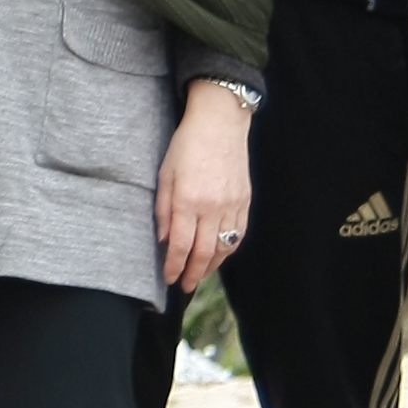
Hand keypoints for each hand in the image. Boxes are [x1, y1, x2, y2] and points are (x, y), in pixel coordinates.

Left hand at [155, 80, 254, 288]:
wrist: (220, 122)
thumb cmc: (187, 144)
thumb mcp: (165, 173)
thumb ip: (163, 208)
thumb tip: (162, 239)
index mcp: (188, 200)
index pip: (180, 245)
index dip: (174, 266)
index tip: (169, 278)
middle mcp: (211, 207)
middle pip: (203, 253)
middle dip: (193, 273)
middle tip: (184, 285)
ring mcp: (232, 205)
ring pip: (224, 248)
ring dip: (211, 266)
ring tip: (199, 275)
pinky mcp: (245, 200)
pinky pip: (238, 234)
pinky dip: (229, 249)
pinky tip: (220, 255)